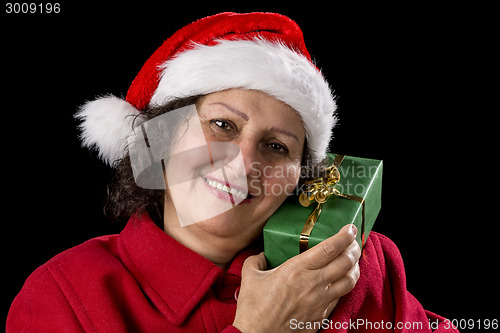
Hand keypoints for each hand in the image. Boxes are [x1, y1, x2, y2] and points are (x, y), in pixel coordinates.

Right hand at [233, 224, 360, 332]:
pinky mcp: (321, 316)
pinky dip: (345, 286)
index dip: (344, 236)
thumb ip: (256, 260)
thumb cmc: (253, 308)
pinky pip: (340, 297)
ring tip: (353, 260)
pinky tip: (341, 281)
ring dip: (355, 267)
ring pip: (349, 280)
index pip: (329, 248)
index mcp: (297, 269)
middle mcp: (313, 283)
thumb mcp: (250, 276)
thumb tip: (261, 255)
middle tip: (354, 241)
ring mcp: (320, 301)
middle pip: (345, 262)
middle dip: (354, 249)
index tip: (349, 228)